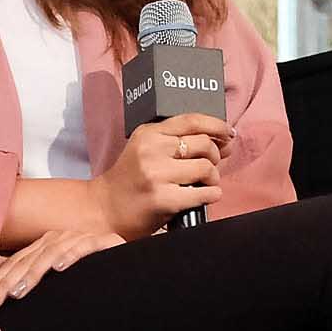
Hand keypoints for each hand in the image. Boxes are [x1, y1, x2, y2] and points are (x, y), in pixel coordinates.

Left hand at [0, 226, 124, 308]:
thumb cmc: (98, 274)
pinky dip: (71, 256)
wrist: (135, 262)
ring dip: (32, 274)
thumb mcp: (64, 280)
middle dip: (5, 282)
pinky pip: (85, 247)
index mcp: (46, 246)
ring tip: (16, 293)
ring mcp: (81, 237)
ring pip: (50, 254)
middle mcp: (60, 238)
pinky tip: (58, 268)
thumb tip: (10, 299)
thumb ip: (41, 285)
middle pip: (27, 260)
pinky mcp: (105, 241)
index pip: (15, 263)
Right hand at [94, 113, 229, 237]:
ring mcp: (157, 174)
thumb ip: (178, 143)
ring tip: (204, 184)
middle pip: (204, 144)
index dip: (216, 125)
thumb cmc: (129, 182)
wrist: (103, 210)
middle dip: (214, 156)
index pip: (191, 120)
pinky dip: (211, 195)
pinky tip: (204, 196)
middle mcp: (151, 150)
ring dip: (213, 178)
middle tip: (209, 167)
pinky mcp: (163, 199)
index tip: (228, 133)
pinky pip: (204, 193)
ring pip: (206, 168)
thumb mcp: (146, 151)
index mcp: (148, 134)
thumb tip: (223, 141)